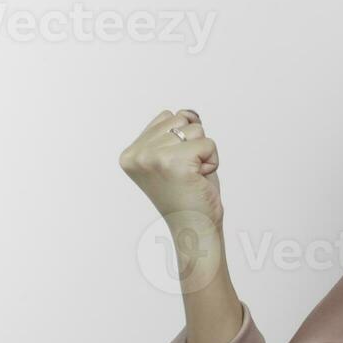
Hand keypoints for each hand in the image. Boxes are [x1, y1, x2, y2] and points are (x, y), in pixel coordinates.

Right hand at [118, 109, 223, 228]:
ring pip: (195, 129)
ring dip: (203, 154)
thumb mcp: (178, 155)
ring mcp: (153, 157)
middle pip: (180, 121)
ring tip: (192, 177)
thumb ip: (177, 130)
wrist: (194, 229)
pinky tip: (200, 179)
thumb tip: (188, 112)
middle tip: (186, 174)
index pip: (166, 118)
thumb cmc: (188, 195)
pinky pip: (208, 144)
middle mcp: (137, 154)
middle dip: (193, 146)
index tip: (175, 170)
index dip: (181, 142)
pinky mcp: (175, 162)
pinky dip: (212, 161)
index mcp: (130, 153)